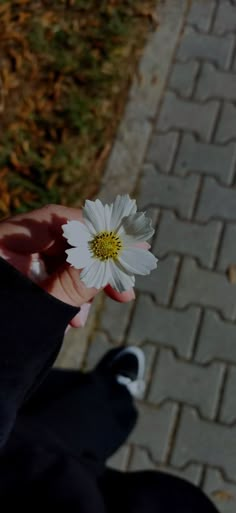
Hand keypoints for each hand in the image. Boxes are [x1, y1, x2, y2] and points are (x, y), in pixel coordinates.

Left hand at [0, 204, 134, 326]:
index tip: (126, 243)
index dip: (94, 229)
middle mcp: (7, 248)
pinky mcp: (18, 284)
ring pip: (57, 264)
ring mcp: (12, 267)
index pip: (55, 220)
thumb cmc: (4, 336)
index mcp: (1, 243)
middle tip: (125, 287)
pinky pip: (49, 280)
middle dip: (92, 266)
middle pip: (61, 243)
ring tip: (82, 319)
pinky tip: (73, 319)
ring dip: (79, 288)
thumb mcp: (43, 307)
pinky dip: (65, 296)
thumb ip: (77, 280)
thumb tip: (109, 255)